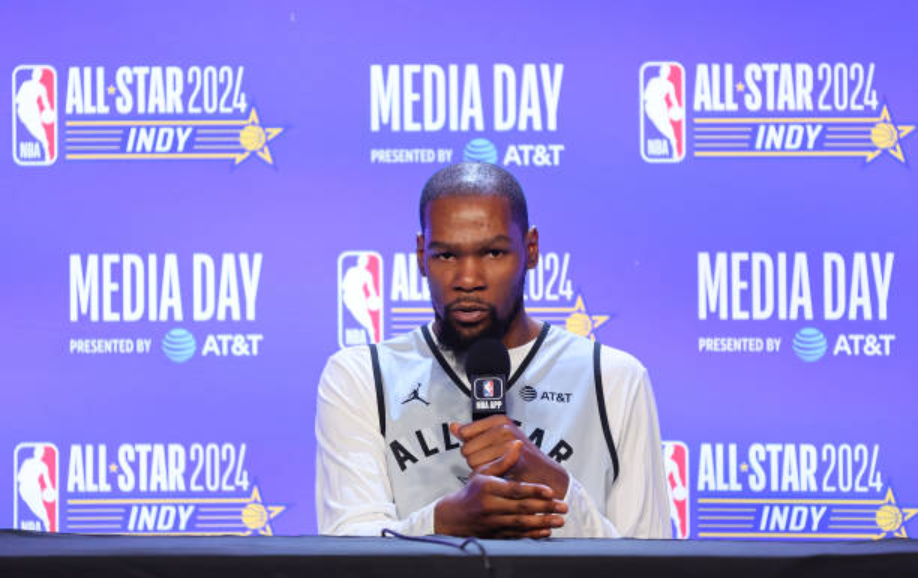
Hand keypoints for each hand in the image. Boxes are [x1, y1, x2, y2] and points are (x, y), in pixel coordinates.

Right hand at [434, 443, 566, 537]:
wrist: (453, 517)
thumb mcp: (482, 473)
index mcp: (488, 488)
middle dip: (545, 507)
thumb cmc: (472, 491)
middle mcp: (490, 506)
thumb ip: (503, 461)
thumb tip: (518, 445)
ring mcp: (493, 523)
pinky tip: (546, 532)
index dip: (533, 490)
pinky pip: (517, 536)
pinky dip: (532, 535)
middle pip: (521, 507)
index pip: (514, 489)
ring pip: (521, 523)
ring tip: (560, 520)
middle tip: (563, 506)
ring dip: (543, 523)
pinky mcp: (496, 535)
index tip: (550, 491)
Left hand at [450, 416, 569, 497]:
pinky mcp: (512, 460)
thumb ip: (472, 433)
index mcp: (499, 420)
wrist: (545, 475)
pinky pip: (484, 472)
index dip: (472, 446)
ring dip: (482, 470)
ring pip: (473, 462)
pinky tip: (501, 475)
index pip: (465, 433)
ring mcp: (509, 443)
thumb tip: (453, 426)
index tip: (487, 449)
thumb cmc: (520, 458)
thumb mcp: (496, 439)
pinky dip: (489, 478)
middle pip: (467, 449)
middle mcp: (504, 428)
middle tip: (494, 462)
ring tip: (499, 468)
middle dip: (476, 460)